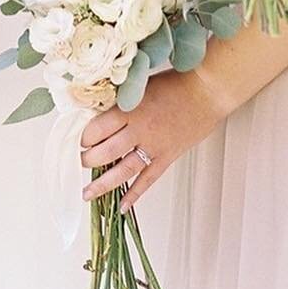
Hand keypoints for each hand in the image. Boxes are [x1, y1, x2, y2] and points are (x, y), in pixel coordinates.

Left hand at [78, 70, 224, 211]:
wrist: (207, 91)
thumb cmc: (176, 82)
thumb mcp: (141, 85)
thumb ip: (122, 101)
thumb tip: (101, 112)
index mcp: (128, 110)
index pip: (96, 129)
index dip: (84, 138)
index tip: (79, 141)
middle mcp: (138, 131)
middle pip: (105, 152)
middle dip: (88, 160)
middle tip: (81, 163)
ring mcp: (153, 147)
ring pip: (122, 171)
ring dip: (103, 184)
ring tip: (87, 193)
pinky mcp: (167, 157)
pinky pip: (147, 180)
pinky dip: (134, 194)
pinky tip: (123, 206)